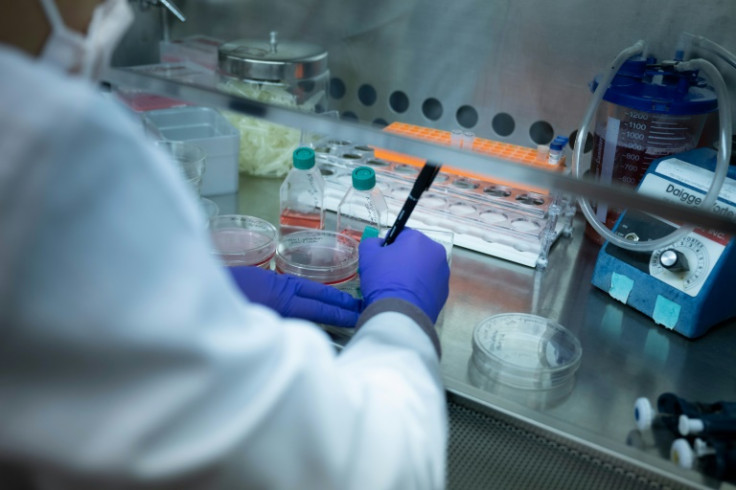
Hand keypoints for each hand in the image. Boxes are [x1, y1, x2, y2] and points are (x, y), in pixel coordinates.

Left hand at [227, 266, 361, 326]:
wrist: (186, 286)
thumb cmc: (215, 314)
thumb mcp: (251, 327)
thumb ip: (275, 332)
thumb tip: (298, 339)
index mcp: (279, 302)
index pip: (316, 308)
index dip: (337, 312)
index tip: (356, 316)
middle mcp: (277, 289)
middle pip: (314, 294)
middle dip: (338, 301)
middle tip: (360, 307)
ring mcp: (267, 282)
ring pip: (302, 288)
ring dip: (323, 295)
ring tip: (342, 302)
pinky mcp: (256, 279)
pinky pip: (289, 285)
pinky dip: (305, 291)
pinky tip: (308, 296)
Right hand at [358, 229, 449, 322]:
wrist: (399, 315)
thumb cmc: (383, 280)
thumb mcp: (367, 255)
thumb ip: (372, 243)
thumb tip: (379, 244)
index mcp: (419, 239)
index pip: (401, 235)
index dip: (389, 245)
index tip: (381, 258)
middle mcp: (436, 253)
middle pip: (415, 251)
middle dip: (402, 259)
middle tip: (387, 273)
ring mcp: (443, 273)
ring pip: (423, 268)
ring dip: (412, 273)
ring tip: (397, 287)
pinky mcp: (444, 292)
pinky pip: (428, 284)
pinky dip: (419, 288)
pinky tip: (407, 297)